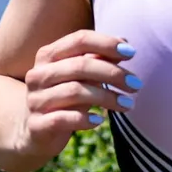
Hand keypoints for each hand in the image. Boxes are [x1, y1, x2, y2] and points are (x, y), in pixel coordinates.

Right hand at [20, 30, 140, 159]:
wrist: (35, 131)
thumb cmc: (64, 96)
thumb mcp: (81, 76)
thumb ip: (99, 58)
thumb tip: (126, 42)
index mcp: (48, 55)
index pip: (80, 40)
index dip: (107, 43)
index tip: (132, 53)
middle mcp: (38, 75)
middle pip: (80, 65)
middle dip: (112, 73)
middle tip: (136, 84)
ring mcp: (35, 100)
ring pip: (74, 92)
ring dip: (106, 97)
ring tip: (128, 104)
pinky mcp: (37, 125)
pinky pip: (62, 119)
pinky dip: (84, 119)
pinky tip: (100, 120)